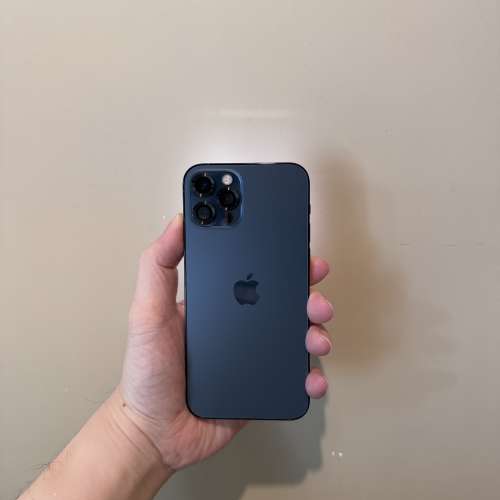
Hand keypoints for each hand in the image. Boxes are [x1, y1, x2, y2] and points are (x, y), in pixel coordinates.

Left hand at [118, 214, 333, 470]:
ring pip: (296, 337)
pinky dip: (311, 377)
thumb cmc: (147, 372)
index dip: (281, 262)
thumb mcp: (147, 312)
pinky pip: (293, 377)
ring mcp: (254, 356)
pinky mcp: (262, 387)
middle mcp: (240, 325)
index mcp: (218, 303)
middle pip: (284, 303)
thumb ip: (158, 267)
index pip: (255, 273)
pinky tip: (312, 378)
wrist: (155, 433)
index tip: (300, 253)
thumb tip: (177, 222)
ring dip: (316, 332)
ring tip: (317, 338)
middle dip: (308, 296)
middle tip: (316, 299)